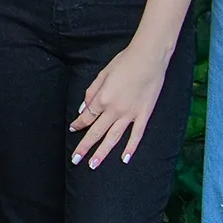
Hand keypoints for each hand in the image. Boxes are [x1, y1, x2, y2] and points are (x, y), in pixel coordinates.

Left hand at [70, 42, 169, 168]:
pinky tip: (125, 159)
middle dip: (84, 147)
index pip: (86, 117)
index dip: (78, 124)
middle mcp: (114, 110)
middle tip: (76, 160)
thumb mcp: (102, 74)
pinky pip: (136, 135)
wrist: (149, 57)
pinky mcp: (144, 114)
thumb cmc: (125, 61)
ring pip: (113, 138)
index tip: (73, 129)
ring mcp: (130, 114)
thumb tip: (83, 108)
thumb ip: (91, 92)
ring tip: (93, 165)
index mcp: (102, 99)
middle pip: (96, 132)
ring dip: (102, 153)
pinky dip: (131, 148)